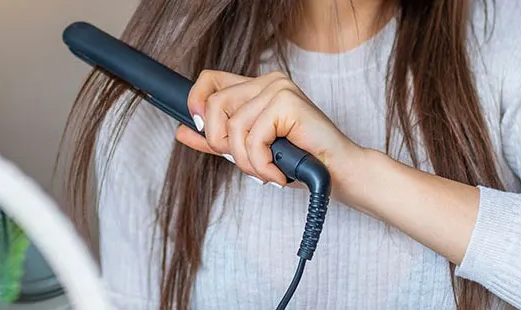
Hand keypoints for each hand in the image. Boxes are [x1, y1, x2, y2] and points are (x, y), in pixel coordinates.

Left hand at [176, 70, 363, 188]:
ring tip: (268, 172)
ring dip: (247, 162)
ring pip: (233, 127)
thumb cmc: (299, 161)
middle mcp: (268, 81)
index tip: (197, 128)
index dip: (196, 102)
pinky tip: (279, 173)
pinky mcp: (287, 102)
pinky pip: (253, 139)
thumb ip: (217, 140)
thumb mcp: (249, 151)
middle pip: (214, 105)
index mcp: (257, 87)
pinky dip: (262, 165)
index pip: (210, 79)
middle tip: (248, 162)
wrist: (338, 174)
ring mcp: (278, 88)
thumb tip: (182, 130)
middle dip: (222, 143)